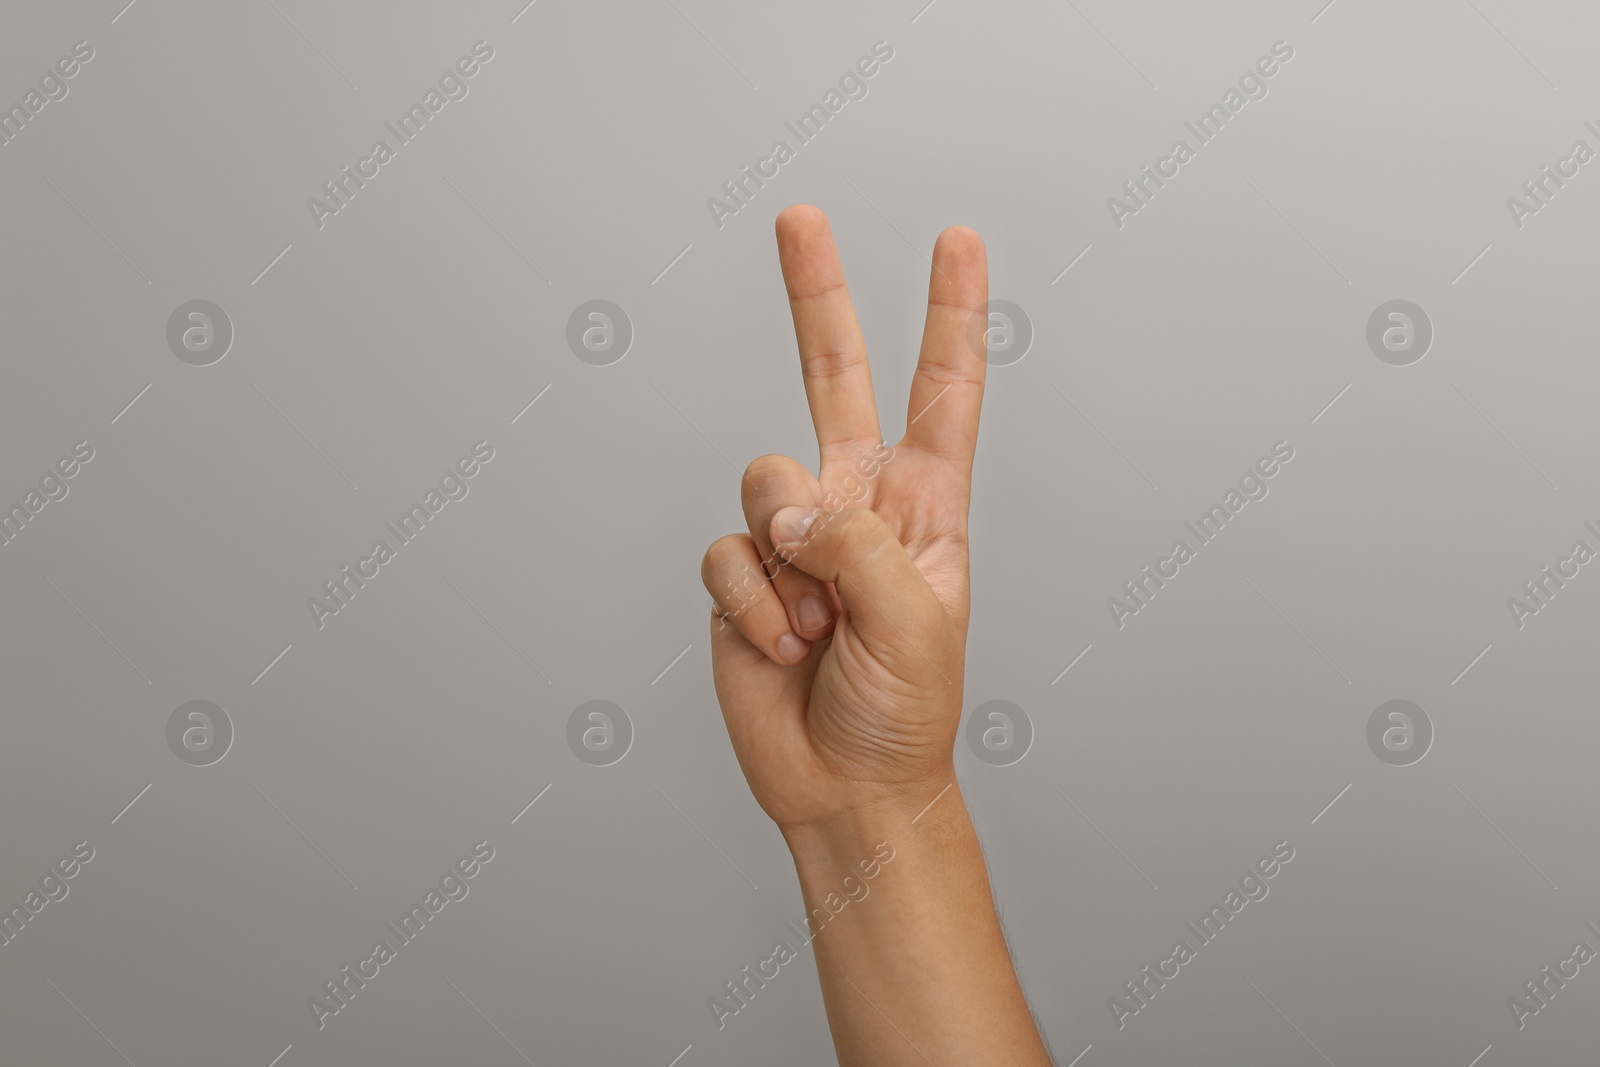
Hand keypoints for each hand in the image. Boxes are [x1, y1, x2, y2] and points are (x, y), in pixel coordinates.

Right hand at [701, 204, 987, 832]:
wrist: (844, 788)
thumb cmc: (905, 713)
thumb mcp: (916, 620)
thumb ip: (855, 543)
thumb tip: (787, 507)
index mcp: (924, 506)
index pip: (943, 392)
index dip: (951, 316)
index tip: (957, 242)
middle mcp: (856, 504)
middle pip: (833, 378)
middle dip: (817, 296)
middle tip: (799, 219)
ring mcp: (794, 539)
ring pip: (764, 479)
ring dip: (788, 561)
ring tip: (820, 626)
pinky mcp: (742, 578)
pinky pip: (726, 553)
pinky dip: (754, 604)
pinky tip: (784, 647)